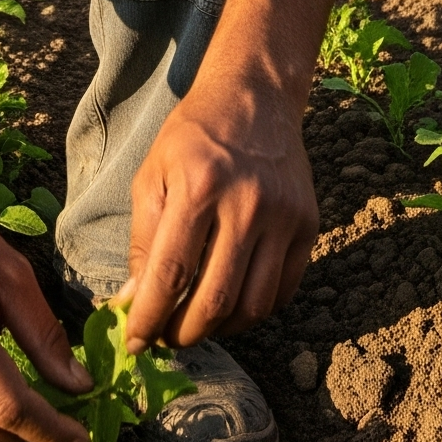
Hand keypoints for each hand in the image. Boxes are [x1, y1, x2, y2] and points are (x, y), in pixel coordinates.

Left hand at [122, 72, 316, 349]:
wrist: (255, 98)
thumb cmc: (193, 137)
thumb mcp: (152, 173)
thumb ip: (143, 240)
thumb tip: (133, 301)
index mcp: (199, 187)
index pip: (171, 274)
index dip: (149, 318)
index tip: (136, 343)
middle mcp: (246, 204)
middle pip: (215, 301)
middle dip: (184, 334)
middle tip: (166, 339)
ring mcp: (283, 217)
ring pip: (253, 306)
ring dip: (220, 330)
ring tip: (196, 324)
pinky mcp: (308, 226)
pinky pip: (282, 292)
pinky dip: (254, 312)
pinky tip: (231, 305)